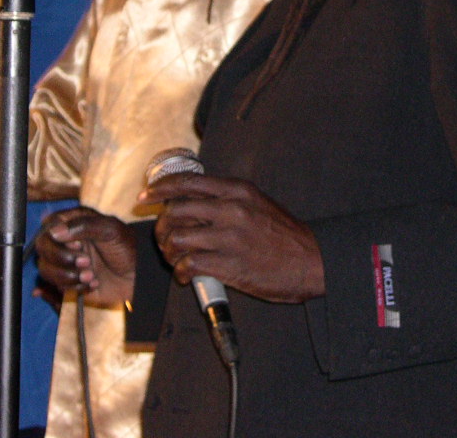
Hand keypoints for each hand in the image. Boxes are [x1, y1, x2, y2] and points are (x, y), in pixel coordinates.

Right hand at [36, 207, 135, 307]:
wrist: (139, 275)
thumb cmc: (127, 246)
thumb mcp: (109, 229)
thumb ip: (82, 225)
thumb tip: (53, 231)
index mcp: (73, 223)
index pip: (48, 227)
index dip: (57, 238)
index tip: (78, 244)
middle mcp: (66, 242)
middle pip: (43, 250)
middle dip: (63, 259)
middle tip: (86, 262)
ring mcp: (66, 262)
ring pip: (46, 270)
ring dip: (68, 275)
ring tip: (91, 275)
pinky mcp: (69, 281)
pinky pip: (58, 287)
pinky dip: (75, 287)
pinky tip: (94, 283)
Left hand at [145, 173, 323, 303]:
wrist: (311, 261)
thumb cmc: (282, 234)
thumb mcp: (257, 203)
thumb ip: (226, 198)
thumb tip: (190, 199)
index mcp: (237, 190)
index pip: (186, 182)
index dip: (159, 189)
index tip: (145, 196)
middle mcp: (231, 209)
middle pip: (175, 210)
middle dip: (161, 226)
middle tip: (163, 238)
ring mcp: (230, 237)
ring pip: (177, 238)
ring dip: (169, 252)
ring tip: (176, 259)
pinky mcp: (230, 265)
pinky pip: (189, 264)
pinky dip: (181, 271)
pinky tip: (187, 275)